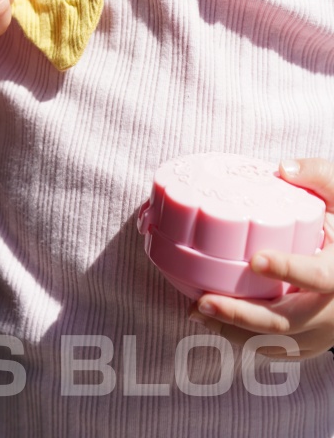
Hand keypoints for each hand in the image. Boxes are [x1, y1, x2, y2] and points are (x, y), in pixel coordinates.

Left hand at [188, 158, 333, 358]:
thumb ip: (319, 176)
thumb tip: (282, 168)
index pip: (321, 276)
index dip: (289, 270)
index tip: (256, 260)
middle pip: (289, 321)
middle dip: (243, 315)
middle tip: (204, 301)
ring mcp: (323, 330)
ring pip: (278, 342)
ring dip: (235, 331)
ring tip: (196, 311)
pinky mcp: (311, 341)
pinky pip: (276, 348)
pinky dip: (243, 339)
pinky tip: (213, 320)